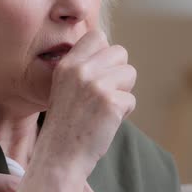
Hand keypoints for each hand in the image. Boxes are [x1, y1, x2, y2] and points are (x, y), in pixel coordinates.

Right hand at [36, 30, 136, 175]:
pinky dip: (124, 113)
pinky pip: (131, 99)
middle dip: (118, 72)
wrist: (60, 156)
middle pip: (120, 52)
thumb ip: (83, 68)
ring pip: (130, 73)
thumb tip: (113, 53)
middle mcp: (81, 70)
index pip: (97, 36)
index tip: (99, 73)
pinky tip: (106, 122)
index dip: (104, 53)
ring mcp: (97, 85)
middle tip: (105, 93)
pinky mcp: (112, 103)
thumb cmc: (65, 124)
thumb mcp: (64, 87)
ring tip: (104, 108)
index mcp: (67, 64)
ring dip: (123, 92)